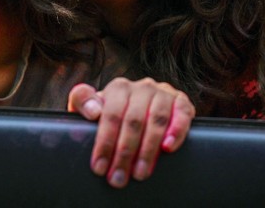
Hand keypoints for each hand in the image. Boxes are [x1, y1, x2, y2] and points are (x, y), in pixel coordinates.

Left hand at [68, 77, 194, 188]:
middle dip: (125, 153)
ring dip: (148, 149)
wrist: (139, 109)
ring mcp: (163, 93)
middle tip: (118, 177)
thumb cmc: (112, 113)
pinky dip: (177, 131)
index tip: (100, 167)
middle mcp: (142, 87)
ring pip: (156, 120)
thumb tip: (93, 111)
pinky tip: (168, 148)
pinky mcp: (181, 102)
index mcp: (119, 88)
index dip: (105, 142)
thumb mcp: (91, 106)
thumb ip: (82, 101)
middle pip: (134, 121)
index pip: (111, 114)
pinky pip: (182, 114)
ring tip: (140, 173)